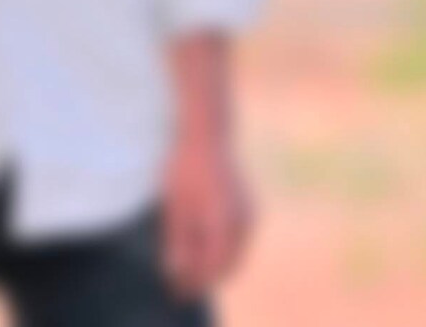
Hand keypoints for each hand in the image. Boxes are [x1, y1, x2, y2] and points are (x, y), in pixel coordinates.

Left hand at [160, 124, 252, 298]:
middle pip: (227, 264)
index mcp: (224, 222)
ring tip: (190, 270)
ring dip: (216, 266)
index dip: (195, 282)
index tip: (177, 290)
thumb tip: (177, 273)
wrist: (206, 136)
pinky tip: (204, 249)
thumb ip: (178, 242)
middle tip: (181, 286)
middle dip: (205, 278)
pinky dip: (224, 251)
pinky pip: (239, 240)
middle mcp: (243, 221)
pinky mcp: (249, 207)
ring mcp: (249, 214)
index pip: (212, 267)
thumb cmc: (185, 169)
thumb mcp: (176, 207)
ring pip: (235, 253)